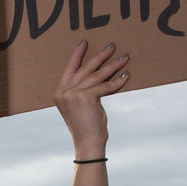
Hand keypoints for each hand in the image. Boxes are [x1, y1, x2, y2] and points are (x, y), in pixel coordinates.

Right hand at [52, 40, 129, 157]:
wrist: (87, 142)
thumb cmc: (86, 127)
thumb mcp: (80, 106)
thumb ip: (82, 91)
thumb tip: (99, 75)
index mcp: (60, 93)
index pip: (70, 69)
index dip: (77, 55)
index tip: (85, 43)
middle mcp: (64, 91)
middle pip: (85, 68)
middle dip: (100, 56)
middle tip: (112, 46)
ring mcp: (73, 93)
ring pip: (97, 75)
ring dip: (113, 65)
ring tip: (124, 57)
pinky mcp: (86, 96)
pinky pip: (105, 85)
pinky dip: (117, 81)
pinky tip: (126, 76)